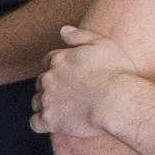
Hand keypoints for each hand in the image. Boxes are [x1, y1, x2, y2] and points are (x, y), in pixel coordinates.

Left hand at [32, 25, 136, 149]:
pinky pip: (36, 123)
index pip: (49, 61)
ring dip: (47, 104)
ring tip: (66, 109)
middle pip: (42, 81)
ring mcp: (47, 99)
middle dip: (52, 86)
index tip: (70, 76)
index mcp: (59, 59)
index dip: (59, 68)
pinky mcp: (49, 120)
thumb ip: (80, 35)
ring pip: (37, 101)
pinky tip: (55, 124)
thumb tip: (62, 30)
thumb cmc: (116, 72)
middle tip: (71, 94)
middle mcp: (48, 78)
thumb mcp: (103, 44)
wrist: (118, 101)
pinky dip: (42, 123)